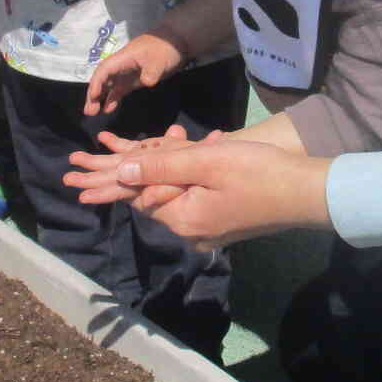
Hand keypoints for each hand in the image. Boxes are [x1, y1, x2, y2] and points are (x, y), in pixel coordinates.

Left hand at [64, 136, 330, 248]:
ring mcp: (209, 229)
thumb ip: (161, 168)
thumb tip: (120, 174)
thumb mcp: (205, 162)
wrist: (308, 192)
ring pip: (173, 195)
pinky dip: (183, 177)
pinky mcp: (224, 222)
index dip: (105, 180)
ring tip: (129, 150)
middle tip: (80, 166)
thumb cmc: (259, 172)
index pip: (136, 196)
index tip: (73, 175)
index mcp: (182, 219)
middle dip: (121, 175)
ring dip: (158, 170)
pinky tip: (184, 157)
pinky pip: (192, 198)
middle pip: (150, 197)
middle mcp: (191, 230)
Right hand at [84, 32, 187, 114]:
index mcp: (123, 58)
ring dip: (100, 98)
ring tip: (93, 112)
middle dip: (94, 94)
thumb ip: (151, 71)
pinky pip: (119, 89)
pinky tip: (108, 109)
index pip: (104, 70)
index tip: (93, 96)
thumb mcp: (159, 59)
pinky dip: (113, 98)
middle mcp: (121, 65)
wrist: (177, 41)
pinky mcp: (134, 79)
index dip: (97, 83)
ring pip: (109, 85)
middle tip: (89, 111)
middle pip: (102, 79)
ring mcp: (127, 72)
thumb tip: (146, 82)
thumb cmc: (165, 47)